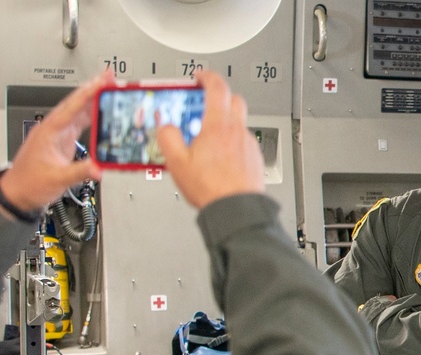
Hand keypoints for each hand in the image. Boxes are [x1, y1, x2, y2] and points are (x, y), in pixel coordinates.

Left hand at [0, 69, 109, 211]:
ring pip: (77, 111)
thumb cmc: (29, 183)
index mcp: (50, 131)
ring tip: (108, 89)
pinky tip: (99, 112)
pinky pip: (77, 123)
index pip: (73, 105)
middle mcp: (53, 128)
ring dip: (92, 100)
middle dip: (93, 88)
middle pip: (75, 103)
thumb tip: (99, 168)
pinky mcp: (61, 142)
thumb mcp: (57, 179)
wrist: (17, 193)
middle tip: (110, 77)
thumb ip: (79, 172)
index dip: (90, 92)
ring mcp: (57, 134)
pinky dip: (90, 115)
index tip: (103, 80)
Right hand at [157, 69, 264, 208]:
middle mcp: (237, 132)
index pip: (217, 88)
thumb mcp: (177, 163)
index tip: (201, 77)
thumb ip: (168, 138)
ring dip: (227, 123)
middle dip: (221, 96)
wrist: (236, 212)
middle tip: (207, 102)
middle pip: (234, 100)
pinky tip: (223, 159)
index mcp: (218, 126)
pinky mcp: (255, 160)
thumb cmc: (211, 189)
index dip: (208, 77)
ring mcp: (249, 145)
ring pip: (240, 123)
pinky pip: (245, 143)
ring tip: (211, 138)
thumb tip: (165, 127)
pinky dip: (234, 143)